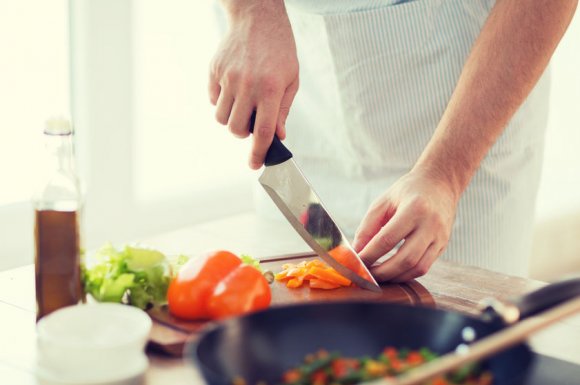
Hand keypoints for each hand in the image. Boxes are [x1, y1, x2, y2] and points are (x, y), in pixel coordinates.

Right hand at [209, 1, 298, 168]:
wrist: (258, 19)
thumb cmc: (280, 51)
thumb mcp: (290, 81)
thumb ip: (282, 111)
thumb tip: (277, 137)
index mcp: (270, 90)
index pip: (262, 131)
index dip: (258, 153)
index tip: (255, 165)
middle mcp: (247, 85)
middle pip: (237, 129)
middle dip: (244, 133)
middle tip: (252, 121)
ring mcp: (228, 77)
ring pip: (222, 118)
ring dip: (232, 119)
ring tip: (243, 104)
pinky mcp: (214, 70)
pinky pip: (213, 99)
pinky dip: (222, 102)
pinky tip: (234, 88)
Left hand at [352, 169, 458, 281]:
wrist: (440, 184)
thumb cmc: (408, 191)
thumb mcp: (384, 202)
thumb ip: (368, 226)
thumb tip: (357, 252)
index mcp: (414, 209)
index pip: (387, 240)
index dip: (370, 255)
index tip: (356, 264)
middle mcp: (431, 225)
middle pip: (405, 259)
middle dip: (382, 272)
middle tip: (366, 275)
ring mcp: (440, 237)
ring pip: (417, 268)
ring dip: (395, 277)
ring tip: (377, 276)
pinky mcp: (443, 246)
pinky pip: (424, 267)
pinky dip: (406, 274)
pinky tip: (392, 272)